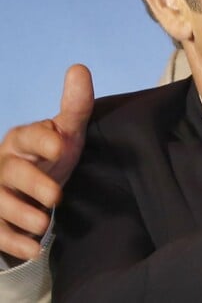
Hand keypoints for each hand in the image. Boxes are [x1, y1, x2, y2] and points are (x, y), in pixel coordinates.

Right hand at [0, 64, 93, 259]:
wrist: (35, 184)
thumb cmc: (52, 152)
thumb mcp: (68, 130)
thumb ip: (76, 105)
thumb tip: (80, 68)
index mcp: (23, 138)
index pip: (28, 134)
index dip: (42, 139)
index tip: (61, 144)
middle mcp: (6, 163)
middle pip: (12, 171)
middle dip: (32, 183)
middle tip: (57, 196)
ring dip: (19, 215)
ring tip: (42, 224)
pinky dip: (12, 241)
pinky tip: (32, 248)